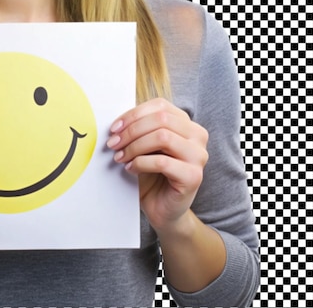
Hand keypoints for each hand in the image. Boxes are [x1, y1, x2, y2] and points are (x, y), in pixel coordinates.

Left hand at [107, 98, 208, 233]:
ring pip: (162, 137)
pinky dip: (140, 163)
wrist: (162, 208)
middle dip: (131, 130)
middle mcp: (197, 136)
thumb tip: (118, 121)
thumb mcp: (144, 144)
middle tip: (113, 143)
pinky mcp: (193, 176)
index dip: (134, 114)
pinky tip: (130, 169)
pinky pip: (162, 162)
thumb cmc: (152, 173)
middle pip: (160, 119)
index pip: (160, 106)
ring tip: (120, 156)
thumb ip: (139, 128)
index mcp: (186, 123)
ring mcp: (199, 156)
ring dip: (134, 146)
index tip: (114, 128)